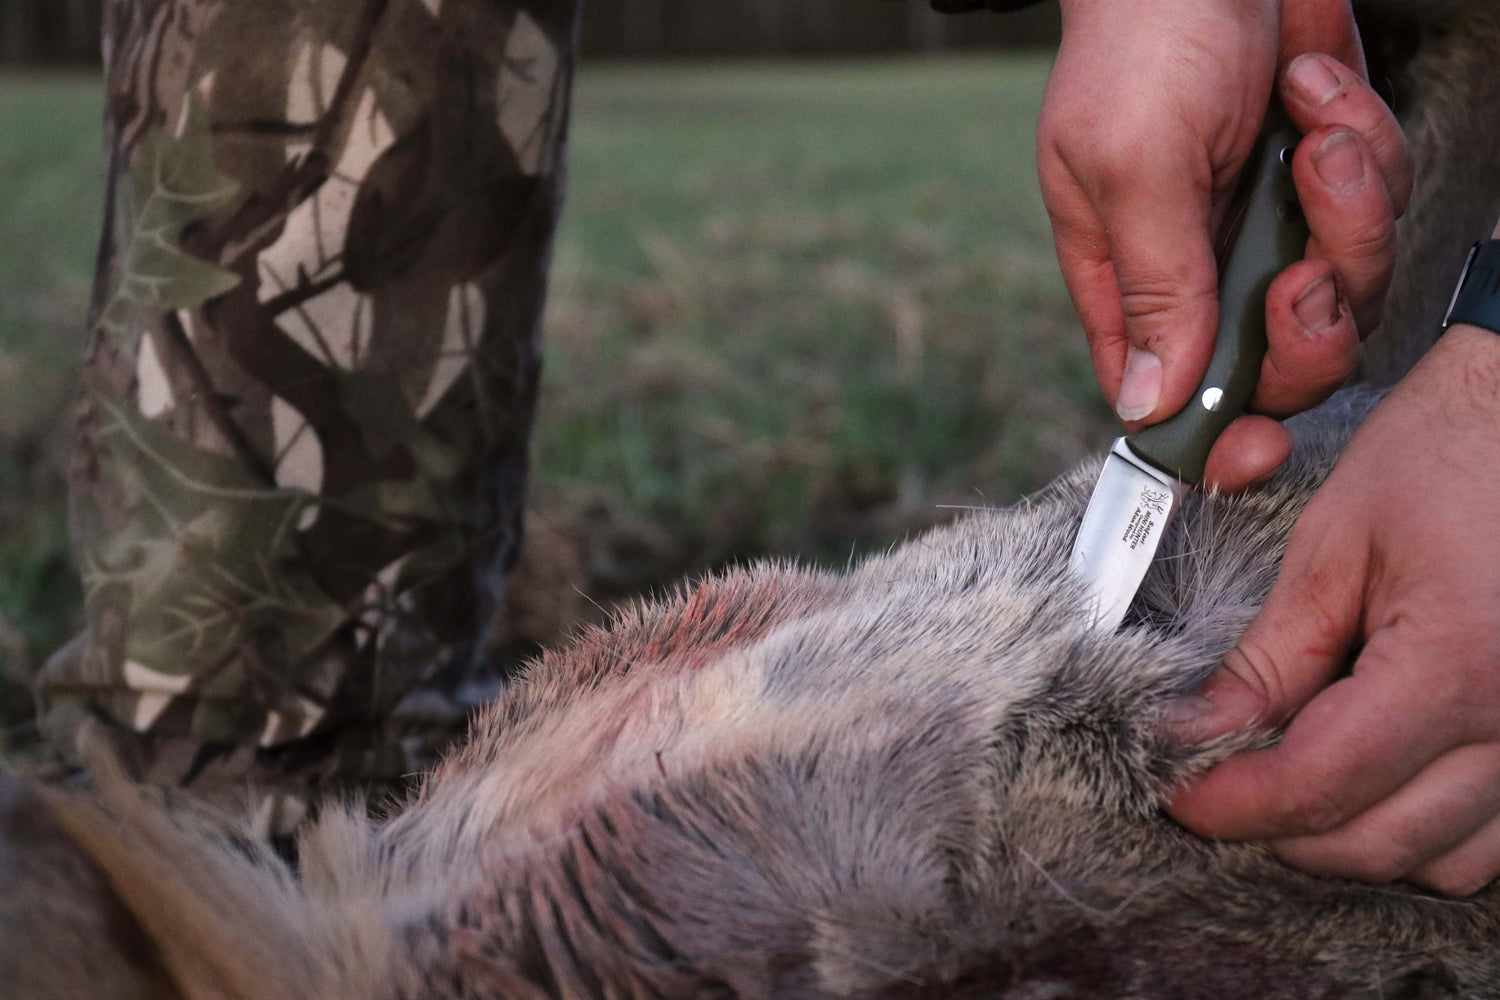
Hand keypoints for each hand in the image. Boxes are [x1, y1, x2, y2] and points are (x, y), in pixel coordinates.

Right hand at [1038, 0, 1411, 490]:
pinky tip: (1314, 84)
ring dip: (1348, 208)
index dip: (1212, 436)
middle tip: (1303, 272)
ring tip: (1310, 132)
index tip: (1254, 446)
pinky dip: (1364, 138)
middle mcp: (1203, 266)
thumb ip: (1151, 286)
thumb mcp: (1132, 166)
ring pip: (1348, 285)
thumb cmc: (1142, 42)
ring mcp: (1272, 220)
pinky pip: (1383, 198)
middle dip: (1309, 327)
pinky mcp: (1328, 172)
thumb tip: (1145, 404)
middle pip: (1280, 364)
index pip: (1166, 397)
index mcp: (1129, 280)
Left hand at [1166, 322, 1499, 896]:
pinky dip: (1421, 829)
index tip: (1169, 791)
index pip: (1320, 786)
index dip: (1229, 803)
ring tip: (1288, 775)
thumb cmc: (1446, 455)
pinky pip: (1489, 838)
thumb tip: (1193, 733)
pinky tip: (1369, 773)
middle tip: (1211, 784)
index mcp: (1457, 668)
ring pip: (1441, 862)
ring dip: (1352, 838)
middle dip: (1278, 830)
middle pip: (1377, 844)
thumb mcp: (1337, 544)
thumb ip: (1268, 658)